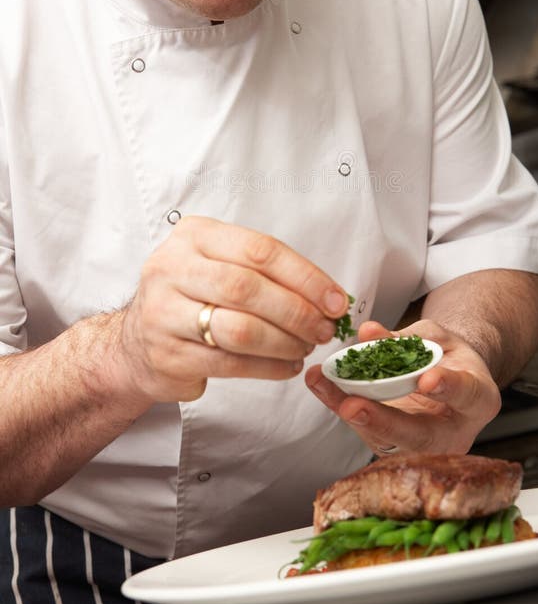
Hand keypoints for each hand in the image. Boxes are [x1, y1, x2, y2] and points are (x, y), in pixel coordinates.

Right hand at [117, 216, 347, 402]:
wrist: (135, 342)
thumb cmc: (192, 297)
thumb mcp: (218, 264)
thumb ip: (265, 271)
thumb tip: (329, 296)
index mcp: (194, 236)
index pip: (259, 250)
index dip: (305, 276)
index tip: (335, 300)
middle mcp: (172, 268)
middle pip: (248, 287)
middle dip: (296, 311)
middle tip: (323, 328)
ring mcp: (164, 312)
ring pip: (239, 328)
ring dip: (284, 342)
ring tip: (306, 347)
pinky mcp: (167, 355)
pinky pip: (230, 363)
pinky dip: (268, 367)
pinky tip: (287, 365)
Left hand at [305, 319, 501, 455]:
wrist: (451, 379)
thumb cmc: (450, 357)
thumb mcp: (437, 337)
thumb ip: (406, 337)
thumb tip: (368, 333)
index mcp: (478, 399)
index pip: (466, 395)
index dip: (448, 388)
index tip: (427, 379)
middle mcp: (455, 432)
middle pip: (420, 435)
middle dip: (383, 420)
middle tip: (353, 405)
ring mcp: (425, 445)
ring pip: (387, 439)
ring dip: (351, 414)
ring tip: (324, 386)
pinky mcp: (397, 445)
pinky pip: (368, 431)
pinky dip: (342, 407)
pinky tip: (323, 387)